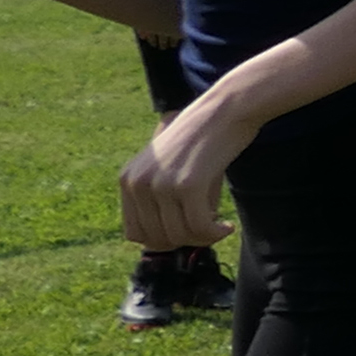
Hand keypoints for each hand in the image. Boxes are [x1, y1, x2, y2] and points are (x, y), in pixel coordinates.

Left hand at [120, 93, 240, 250]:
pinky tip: (228, 226)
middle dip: (186, 241)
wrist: (226, 110)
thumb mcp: (171, 171)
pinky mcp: (187, 185)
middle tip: (209, 230)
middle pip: (157, 239)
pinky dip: (215, 234)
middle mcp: (137, 183)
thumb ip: (162, 204)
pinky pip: (200, 228)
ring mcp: (160, 184)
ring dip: (203, 239)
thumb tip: (170, 244)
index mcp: (127, 180)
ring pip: (180, 236)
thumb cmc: (204, 142)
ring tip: (220, 228)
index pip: (136, 233)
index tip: (188, 232)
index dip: (164, 240)